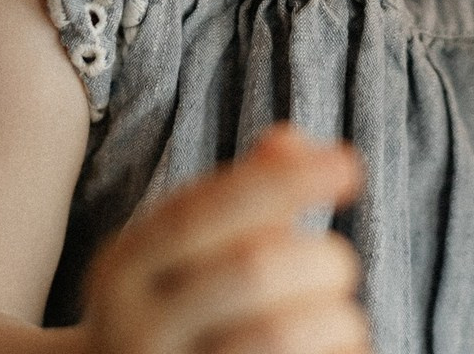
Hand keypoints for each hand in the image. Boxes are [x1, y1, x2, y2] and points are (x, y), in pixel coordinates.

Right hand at [83, 124, 370, 353]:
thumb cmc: (178, 308)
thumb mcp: (189, 248)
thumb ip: (242, 191)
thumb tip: (295, 141)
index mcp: (125, 267)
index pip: (204, 209)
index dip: (282, 181)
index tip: (348, 163)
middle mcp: (134, 328)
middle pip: (251, 269)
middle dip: (320, 256)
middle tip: (338, 265)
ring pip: (278, 333)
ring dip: (337, 316)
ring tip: (342, 316)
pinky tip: (336, 350)